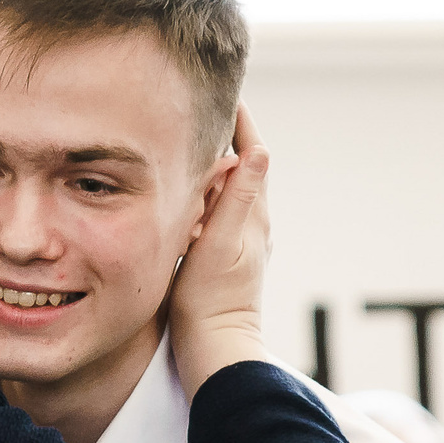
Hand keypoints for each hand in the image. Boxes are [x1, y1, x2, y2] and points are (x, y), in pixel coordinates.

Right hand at [170, 105, 271, 395]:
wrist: (214, 350)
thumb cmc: (213, 303)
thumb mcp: (222, 246)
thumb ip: (238, 199)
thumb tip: (259, 151)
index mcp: (253, 216)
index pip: (252, 154)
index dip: (240, 122)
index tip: (227, 92)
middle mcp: (250, 227)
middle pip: (241, 167)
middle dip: (224, 136)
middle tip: (201, 107)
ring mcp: (237, 244)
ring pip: (226, 191)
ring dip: (211, 166)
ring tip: (189, 141)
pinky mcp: (222, 259)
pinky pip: (214, 214)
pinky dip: (202, 195)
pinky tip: (184, 196)